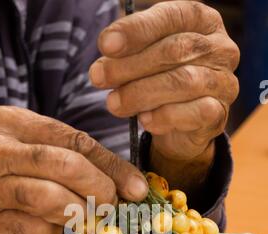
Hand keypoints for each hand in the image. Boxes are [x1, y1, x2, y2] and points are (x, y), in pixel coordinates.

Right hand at [0, 106, 146, 233]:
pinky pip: (35, 231)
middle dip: (101, 189)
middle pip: (67, 166)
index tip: (137, 187)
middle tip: (113, 206)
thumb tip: (119, 183)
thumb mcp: (19, 144)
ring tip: (87, 218)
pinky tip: (50, 227)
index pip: (75, 140)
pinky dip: (53, 233)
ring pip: (51, 199)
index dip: (113, 166)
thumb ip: (62, 155)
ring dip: (80, 213)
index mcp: (13, 123)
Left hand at [89, 1, 239, 161]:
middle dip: (130, 65)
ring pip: (183, 82)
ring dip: (142, 93)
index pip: (170, 17)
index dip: (136, 30)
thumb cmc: (159, 81)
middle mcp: (220, 48)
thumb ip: (127, 54)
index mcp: (201, 21)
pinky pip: (194, 112)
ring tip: (114, 103)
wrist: (180, 126)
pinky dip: (165, 117)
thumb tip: (102, 66)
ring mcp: (224, 81)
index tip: (105, 45)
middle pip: (174, 50)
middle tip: (98, 77)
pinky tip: (145, 121)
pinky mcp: (219, 113)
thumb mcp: (142, 59)